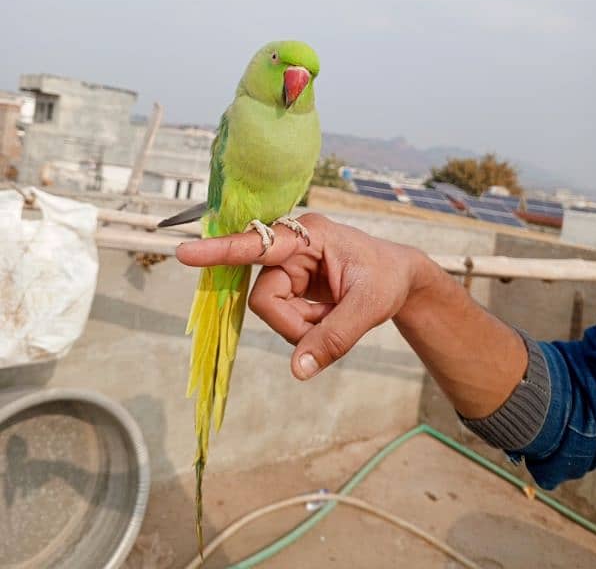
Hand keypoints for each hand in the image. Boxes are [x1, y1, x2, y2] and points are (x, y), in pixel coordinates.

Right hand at [176, 213, 432, 379]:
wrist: (400, 277)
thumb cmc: (387, 279)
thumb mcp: (369, 308)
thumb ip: (334, 338)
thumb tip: (298, 370)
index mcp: (308, 236)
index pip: (256, 244)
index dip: (219, 251)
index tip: (184, 253)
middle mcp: (291, 246)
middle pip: (266, 298)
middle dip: (296, 322)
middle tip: (332, 322)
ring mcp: (289, 266)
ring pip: (273, 311)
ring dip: (303, 325)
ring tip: (336, 313)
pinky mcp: (290, 284)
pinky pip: (283, 316)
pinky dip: (306, 325)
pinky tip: (328, 314)